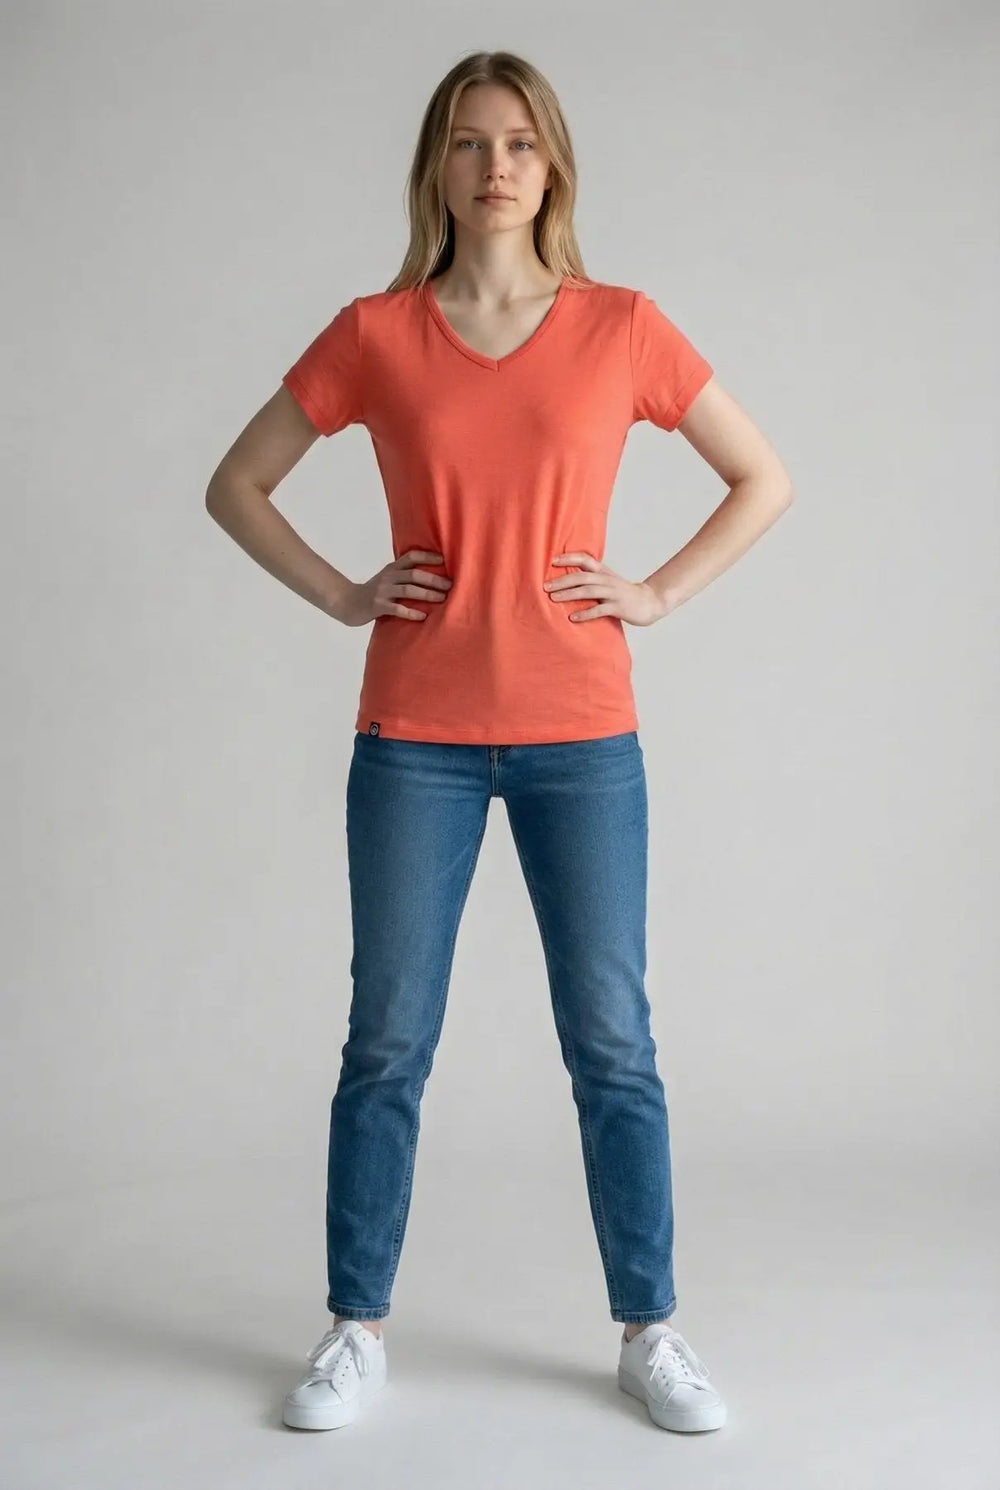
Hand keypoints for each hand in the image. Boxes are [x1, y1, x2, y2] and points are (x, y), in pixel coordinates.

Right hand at [335, 549, 451, 626]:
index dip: (428, 556)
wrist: (347, 603)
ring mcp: (382, 592)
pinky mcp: (378, 606)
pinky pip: (397, 609)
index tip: (444, 560)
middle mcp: (388, 577)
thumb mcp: (387, 579)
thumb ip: (403, 575)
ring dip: (427, 594)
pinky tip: (423, 616)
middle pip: (414, 574)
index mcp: (392, 569)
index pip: (411, 557)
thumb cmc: (372, 592)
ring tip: (442, 599)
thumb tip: (430, 576)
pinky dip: (411, 612)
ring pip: (408, 590)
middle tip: (450, 585)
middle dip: (434, 579)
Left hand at [543, 552, 666, 626]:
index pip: (584, 559)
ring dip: (570, 594)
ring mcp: (613, 594)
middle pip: (582, 576)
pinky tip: (572, 618)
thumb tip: (567, 578)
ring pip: (589, 591)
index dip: (568, 558)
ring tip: (553, 598)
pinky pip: (599, 610)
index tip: (552, 561)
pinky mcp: (618, 608)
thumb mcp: (608, 581)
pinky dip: (585, 614)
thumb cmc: (624, 593)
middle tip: (545, 586)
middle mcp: (607, 580)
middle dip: (562, 580)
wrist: (650, 601)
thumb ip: (591, 578)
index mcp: (603, 572)